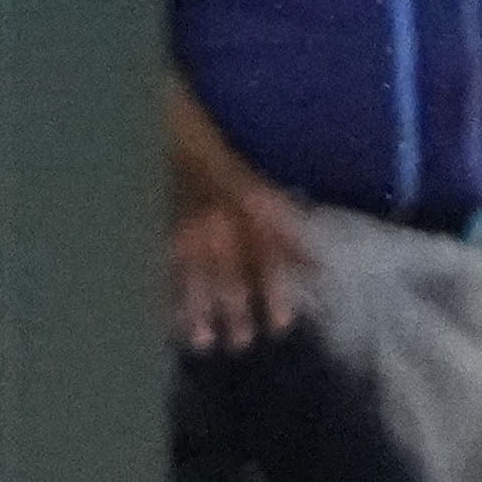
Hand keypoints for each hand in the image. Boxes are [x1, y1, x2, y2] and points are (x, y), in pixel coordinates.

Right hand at [171, 159, 319, 350]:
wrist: (179, 139)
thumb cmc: (230, 170)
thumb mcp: (268, 196)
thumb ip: (291, 234)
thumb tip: (319, 268)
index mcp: (245, 211)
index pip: (263, 257)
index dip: (273, 292)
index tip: (279, 325)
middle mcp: (216, 224)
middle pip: (225, 272)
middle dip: (233, 308)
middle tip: (241, 343)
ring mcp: (184, 229)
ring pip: (190, 273)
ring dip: (195, 309)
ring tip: (199, 342)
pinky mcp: (162, 232)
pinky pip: (166, 266)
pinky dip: (169, 293)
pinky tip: (169, 319)